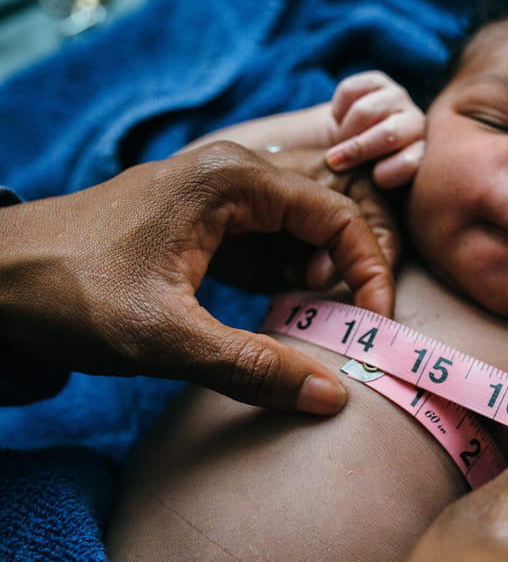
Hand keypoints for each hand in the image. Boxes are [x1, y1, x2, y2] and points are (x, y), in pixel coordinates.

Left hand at [0, 142, 393, 412]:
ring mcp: (216, 200)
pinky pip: (264, 247)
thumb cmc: (68, 291)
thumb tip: (332, 395)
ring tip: (304, 324)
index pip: (335, 216)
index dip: (367, 270)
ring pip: (295, 234)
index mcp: (232, 181)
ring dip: (312, 280)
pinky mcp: (202, 226)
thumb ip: (252, 366)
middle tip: (338, 328)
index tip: (374, 322)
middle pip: (322, 220)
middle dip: (342, 275)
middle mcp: (232, 178)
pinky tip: (276, 313)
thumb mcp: (164, 337)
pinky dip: (281, 280)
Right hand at [326, 70, 425, 187]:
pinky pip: (349, 91)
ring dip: (344, 131)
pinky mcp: (377, 81)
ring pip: (364, 111)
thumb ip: (377, 192)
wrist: (349, 143)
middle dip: (358, 150)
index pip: (412, 161)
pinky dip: (338, 109)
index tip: (374, 179)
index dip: (391, 172)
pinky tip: (340, 121)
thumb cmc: (362, 173)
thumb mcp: (371, 188)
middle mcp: (415, 123)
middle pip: (389, 133)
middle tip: (334, 163)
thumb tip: (374, 200)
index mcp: (421, 155)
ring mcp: (398, 98)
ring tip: (336, 144)